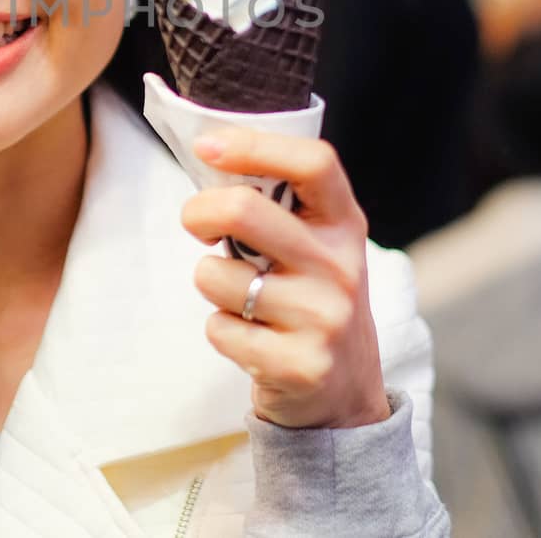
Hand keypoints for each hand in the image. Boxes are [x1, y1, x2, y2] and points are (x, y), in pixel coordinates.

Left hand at [180, 130, 390, 429]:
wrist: (345, 395)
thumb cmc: (311, 301)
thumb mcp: (314, 247)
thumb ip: (277, 208)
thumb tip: (210, 157)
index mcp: (344, 224)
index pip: (313, 163)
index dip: (254, 145)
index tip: (206, 146)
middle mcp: (341, 267)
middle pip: (245, 210)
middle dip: (199, 211)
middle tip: (195, 224)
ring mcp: (324, 318)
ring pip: (218, 277)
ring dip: (211, 284)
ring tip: (242, 300)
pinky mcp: (301, 366)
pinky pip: (219, 329)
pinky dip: (221, 330)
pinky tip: (251, 339)